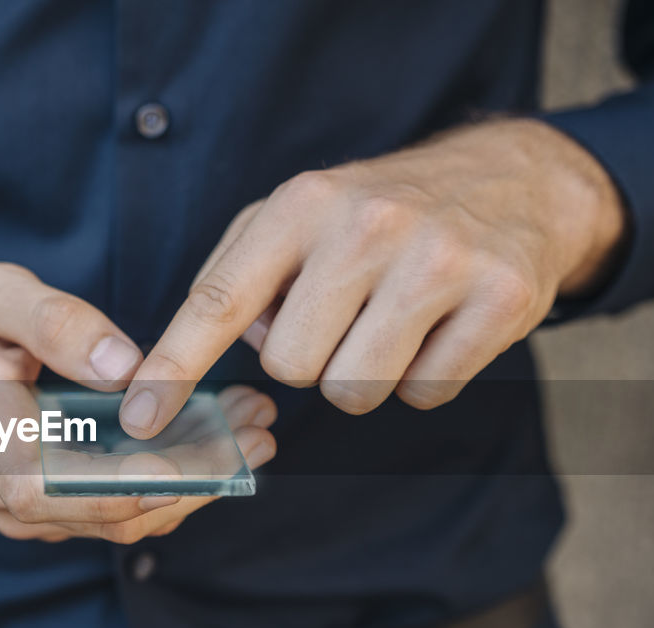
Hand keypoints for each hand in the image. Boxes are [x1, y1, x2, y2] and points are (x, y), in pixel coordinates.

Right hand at [0, 262, 276, 542]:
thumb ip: (54, 323)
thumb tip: (123, 364)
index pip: (62, 492)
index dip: (133, 486)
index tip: (201, 458)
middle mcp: (8, 496)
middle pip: (112, 513)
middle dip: (194, 477)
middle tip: (258, 429)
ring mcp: (30, 510)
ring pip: (124, 519)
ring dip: (195, 482)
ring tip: (254, 431)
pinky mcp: (52, 506)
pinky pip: (118, 510)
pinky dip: (172, 482)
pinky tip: (217, 442)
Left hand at [119, 119, 624, 437]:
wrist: (514, 181)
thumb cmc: (381, 212)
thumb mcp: (300, 214)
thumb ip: (241, 276)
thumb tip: (214, 350)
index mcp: (302, 203)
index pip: (219, 299)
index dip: (173, 367)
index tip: (139, 419)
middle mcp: (367, 226)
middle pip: (291, 368)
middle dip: (309, 359)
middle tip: (346, 313)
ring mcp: (438, 262)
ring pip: (355, 391)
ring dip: (365, 374)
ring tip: (394, 319)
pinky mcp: (499, 299)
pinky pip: (426, 394)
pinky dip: (425, 377)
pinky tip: (440, 327)